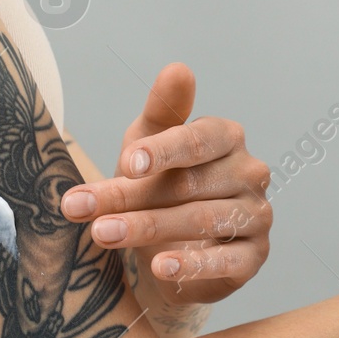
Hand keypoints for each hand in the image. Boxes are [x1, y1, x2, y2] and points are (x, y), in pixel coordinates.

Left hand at [59, 63, 272, 304]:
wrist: (172, 251)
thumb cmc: (160, 189)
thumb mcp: (149, 148)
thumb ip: (161, 112)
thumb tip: (178, 69)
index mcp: (227, 138)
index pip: (198, 139)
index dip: (162, 151)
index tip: (126, 164)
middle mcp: (250, 173)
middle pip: (189, 184)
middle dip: (131, 197)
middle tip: (81, 208)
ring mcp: (256, 215)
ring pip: (202, 220)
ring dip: (148, 228)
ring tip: (104, 234)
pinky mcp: (254, 256)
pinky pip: (226, 261)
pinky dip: (192, 265)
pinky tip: (161, 268)